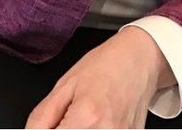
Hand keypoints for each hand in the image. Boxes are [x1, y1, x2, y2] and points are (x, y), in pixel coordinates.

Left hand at [25, 28, 172, 128]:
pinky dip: (95, 129)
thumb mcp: (64, 85)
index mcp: (86, 117)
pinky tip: (98, 120)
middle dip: (64, 129)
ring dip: (78, 129)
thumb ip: (41, 118)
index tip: (51, 124)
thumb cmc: (105, 66)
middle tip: (68, 117)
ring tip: (84, 117)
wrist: (139, 60)